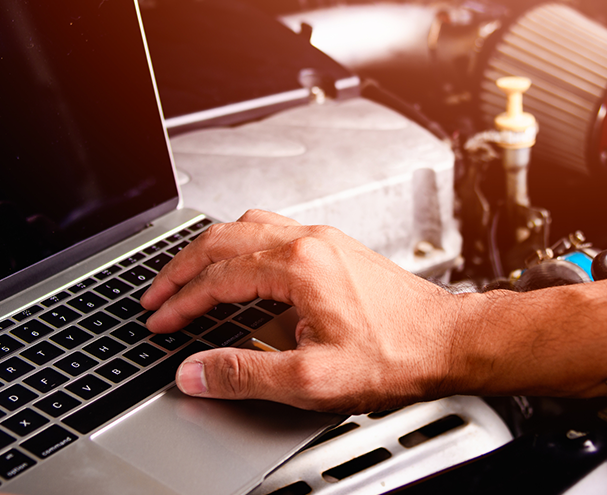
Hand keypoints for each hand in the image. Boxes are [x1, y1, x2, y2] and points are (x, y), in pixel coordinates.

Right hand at [141, 210, 462, 413]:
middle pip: (222, 240)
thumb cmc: (397, 355)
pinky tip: (238, 262)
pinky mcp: (332, 246)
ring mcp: (321, 239)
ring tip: (186, 274)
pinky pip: (270, 228)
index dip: (180, 303)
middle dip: (181, 268)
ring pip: (245, 226)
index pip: (217, 279)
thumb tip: (195, 371)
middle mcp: (307, 241)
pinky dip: (238, 244)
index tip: (159, 322)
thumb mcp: (314, 379)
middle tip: (155, 293)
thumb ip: (245, 375)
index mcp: (297, 266)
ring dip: (208, 250)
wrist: (450, 340)